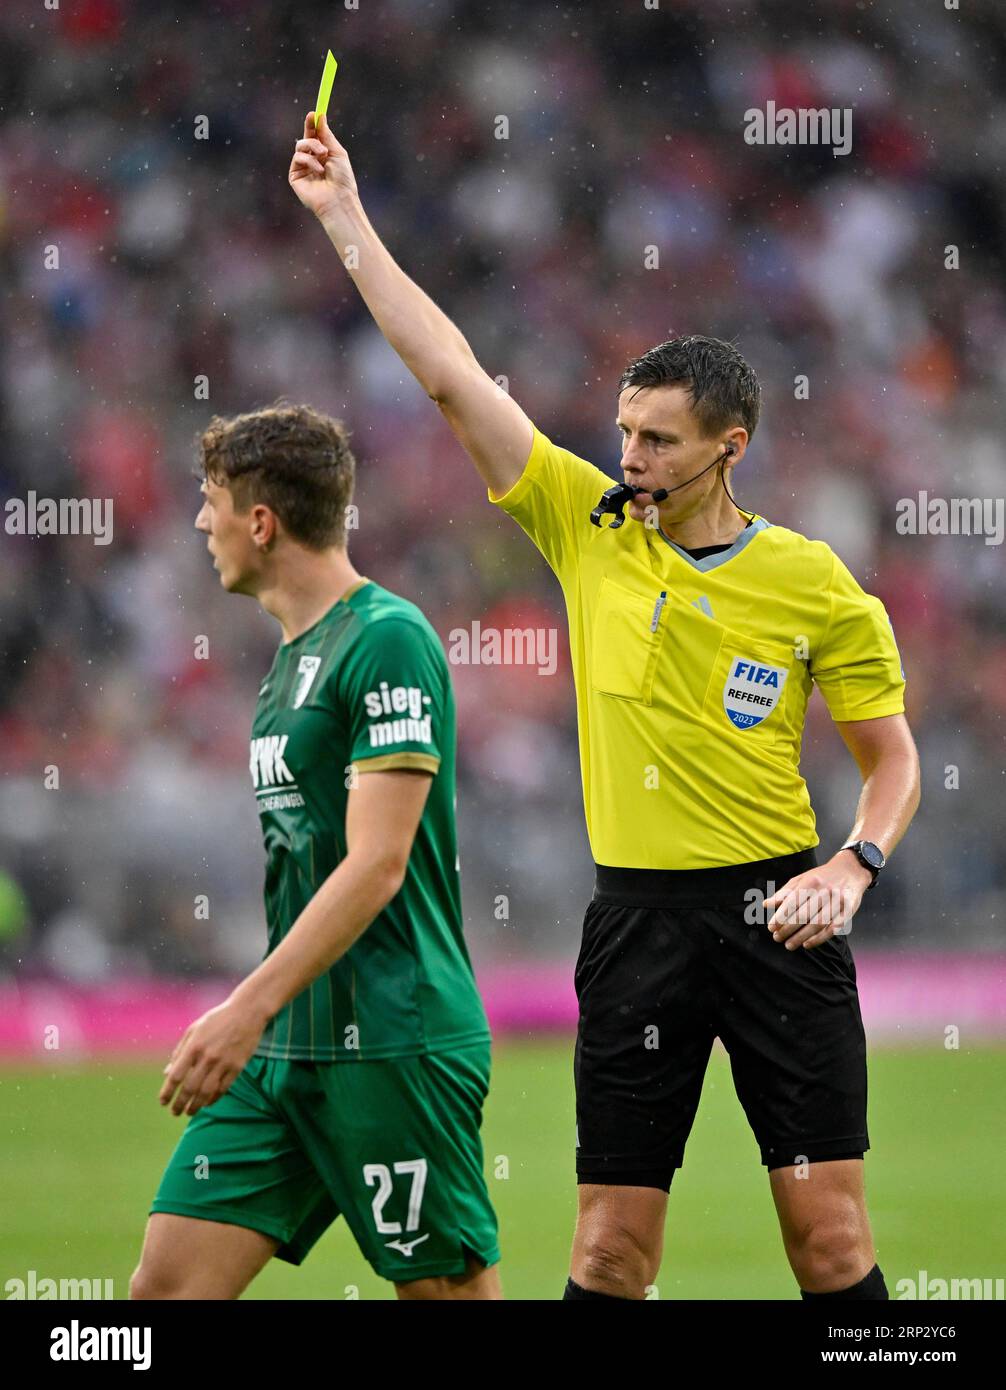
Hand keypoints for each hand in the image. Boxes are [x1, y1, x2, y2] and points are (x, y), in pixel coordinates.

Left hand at [159, 998, 267, 1116]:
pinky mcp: (237, 1067)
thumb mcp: (194, 1029)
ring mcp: (224, 1063)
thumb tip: (167, 1073)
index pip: (176, 1075)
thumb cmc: (218, 1019)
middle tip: (175, 1112)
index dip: (167, 1091)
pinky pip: (223, 1088)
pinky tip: (207, 1103)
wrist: (247, 1012)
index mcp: (194, 1046)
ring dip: (196, 1106)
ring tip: (189, 1112)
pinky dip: (213, 1099)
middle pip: (190, 1088)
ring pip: (206, 1092)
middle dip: (180, 1103)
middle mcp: (208, 1057)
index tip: (163, 1102)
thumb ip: (180, 1051)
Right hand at [288, 111, 358, 219]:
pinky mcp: (295, 176)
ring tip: (323, 155)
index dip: (313, 124)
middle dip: (309, 128)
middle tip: (312, 118)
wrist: (339, 199)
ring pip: (300, 146)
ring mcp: (303, 169)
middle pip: (305, 138)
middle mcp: (312, 161)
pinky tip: (318, 170)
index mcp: (323, 156)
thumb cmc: (342, 179)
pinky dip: (309, 160)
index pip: (315, 137)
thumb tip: (320, 116)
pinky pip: (297, 157)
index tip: (315, 112)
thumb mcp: (337, 152)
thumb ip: (327, 135)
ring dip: (312, 146)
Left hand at [763, 853, 872, 950]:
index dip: (781, 916)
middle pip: (804, 914)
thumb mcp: (800, 880)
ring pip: (818, 923)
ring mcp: (838, 901)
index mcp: (810, 882)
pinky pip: (833, 928)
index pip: (793, 902)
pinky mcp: (849, 910)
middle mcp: (824, 891)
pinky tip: (807, 944)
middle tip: (777, 938)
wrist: (850, 870)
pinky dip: (820, 938)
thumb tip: (765, 905)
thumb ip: (784, 893)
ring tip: (789, 945)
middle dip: (788, 929)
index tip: (771, 928)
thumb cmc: (820, 877)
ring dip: (802, 937)